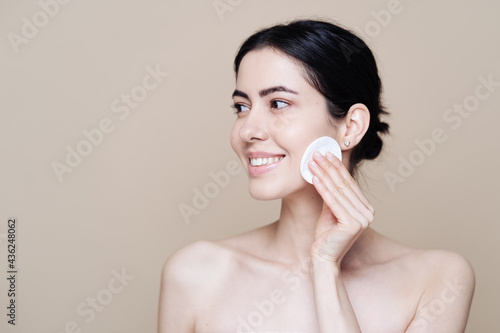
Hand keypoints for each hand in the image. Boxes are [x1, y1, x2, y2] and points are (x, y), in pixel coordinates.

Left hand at [308, 151, 374, 265]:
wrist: (323, 258)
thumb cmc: (326, 235)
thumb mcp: (330, 209)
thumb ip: (332, 193)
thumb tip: (325, 170)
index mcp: (366, 208)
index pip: (349, 183)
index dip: (336, 167)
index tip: (325, 153)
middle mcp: (368, 213)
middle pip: (344, 185)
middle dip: (329, 167)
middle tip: (316, 153)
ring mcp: (362, 219)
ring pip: (338, 191)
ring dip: (323, 174)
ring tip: (312, 163)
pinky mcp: (352, 224)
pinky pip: (333, 202)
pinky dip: (323, 189)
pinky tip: (314, 178)